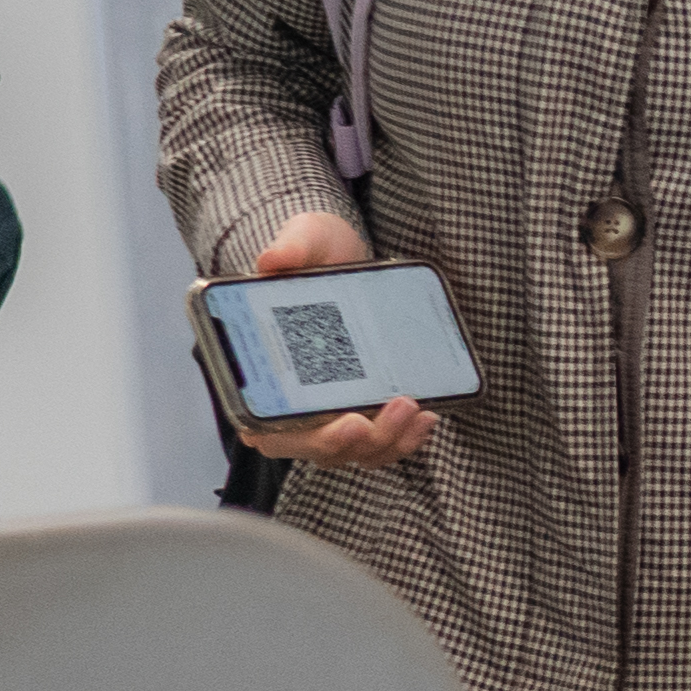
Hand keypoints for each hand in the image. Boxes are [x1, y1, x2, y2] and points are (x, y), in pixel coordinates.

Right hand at [237, 199, 442, 474]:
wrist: (344, 255)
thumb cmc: (314, 253)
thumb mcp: (304, 240)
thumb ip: (290, 247)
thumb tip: (272, 261)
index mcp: (262, 377)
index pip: (271, 430)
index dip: (307, 438)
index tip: (347, 424)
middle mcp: (293, 405)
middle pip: (324, 448)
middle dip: (364, 440)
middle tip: (399, 408)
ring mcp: (331, 412)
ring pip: (358, 450)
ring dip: (392, 441)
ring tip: (419, 411)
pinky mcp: (364, 408)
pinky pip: (381, 441)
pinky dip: (405, 437)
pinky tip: (428, 415)